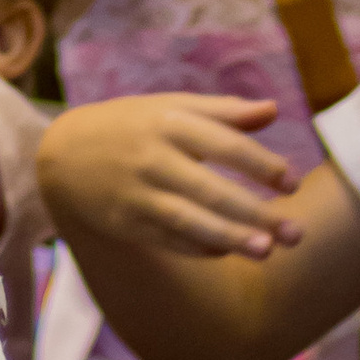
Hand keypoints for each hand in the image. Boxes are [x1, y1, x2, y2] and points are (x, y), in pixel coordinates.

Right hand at [37, 94, 296, 260]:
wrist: (62, 155)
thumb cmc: (130, 125)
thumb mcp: (170, 107)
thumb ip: (222, 111)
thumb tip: (274, 110)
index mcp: (169, 122)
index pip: (225, 144)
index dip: (262, 165)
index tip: (294, 183)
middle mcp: (154, 158)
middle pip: (212, 190)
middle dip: (256, 213)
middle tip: (297, 233)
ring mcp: (139, 194)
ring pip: (191, 222)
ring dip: (231, 239)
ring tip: (267, 252)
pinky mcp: (127, 224)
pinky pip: (171, 241)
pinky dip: (201, 248)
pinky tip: (228, 252)